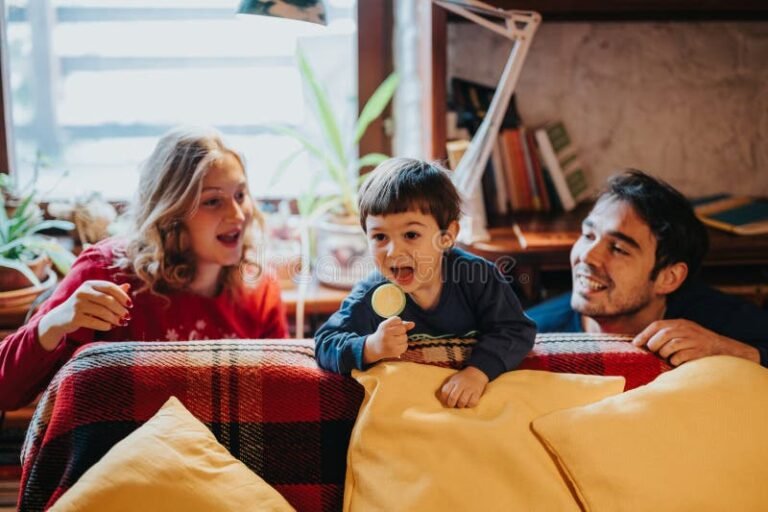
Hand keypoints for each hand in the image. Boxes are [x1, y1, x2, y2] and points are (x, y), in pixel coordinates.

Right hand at [38, 281, 132, 350]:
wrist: (60, 318)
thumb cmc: (83, 306)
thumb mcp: (95, 296)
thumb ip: (110, 292)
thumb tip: (128, 286)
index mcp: (89, 284)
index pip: (110, 287)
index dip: (122, 296)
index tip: (130, 305)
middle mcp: (82, 292)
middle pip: (108, 300)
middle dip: (120, 309)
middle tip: (127, 317)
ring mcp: (77, 305)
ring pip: (103, 312)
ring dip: (115, 319)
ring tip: (121, 323)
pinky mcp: (74, 318)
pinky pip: (96, 322)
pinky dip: (106, 325)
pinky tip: (110, 327)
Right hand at [363, 316, 414, 364]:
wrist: (375, 347)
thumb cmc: (384, 334)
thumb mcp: (389, 326)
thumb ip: (401, 324)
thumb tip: (413, 324)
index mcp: (384, 326)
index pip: (397, 319)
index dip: (398, 322)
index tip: (393, 326)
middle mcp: (386, 335)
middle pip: (402, 329)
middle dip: (401, 331)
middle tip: (395, 334)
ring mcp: (390, 344)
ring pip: (405, 338)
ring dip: (402, 338)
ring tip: (395, 340)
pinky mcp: (394, 352)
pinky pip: (405, 346)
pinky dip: (403, 345)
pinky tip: (396, 345)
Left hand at [438, 366, 488, 407]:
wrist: (476, 372)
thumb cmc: (462, 379)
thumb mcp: (453, 380)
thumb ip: (448, 388)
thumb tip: (443, 400)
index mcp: (453, 381)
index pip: (445, 392)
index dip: (444, 399)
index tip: (446, 401)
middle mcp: (461, 384)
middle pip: (453, 398)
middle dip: (451, 404)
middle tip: (453, 405)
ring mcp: (470, 388)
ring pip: (462, 401)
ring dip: (460, 405)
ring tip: (461, 404)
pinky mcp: (477, 392)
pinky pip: (472, 403)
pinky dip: (469, 405)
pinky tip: (468, 402)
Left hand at [632, 319, 759, 366]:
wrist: (724, 351)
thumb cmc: (696, 345)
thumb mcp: (682, 334)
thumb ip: (666, 335)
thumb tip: (640, 343)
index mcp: (680, 323)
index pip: (657, 325)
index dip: (644, 334)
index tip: (635, 344)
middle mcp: (687, 329)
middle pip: (663, 335)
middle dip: (654, 345)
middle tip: (655, 352)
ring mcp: (694, 340)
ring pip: (670, 346)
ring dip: (665, 354)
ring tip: (669, 357)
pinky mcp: (699, 352)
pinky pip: (679, 358)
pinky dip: (675, 361)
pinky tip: (678, 362)